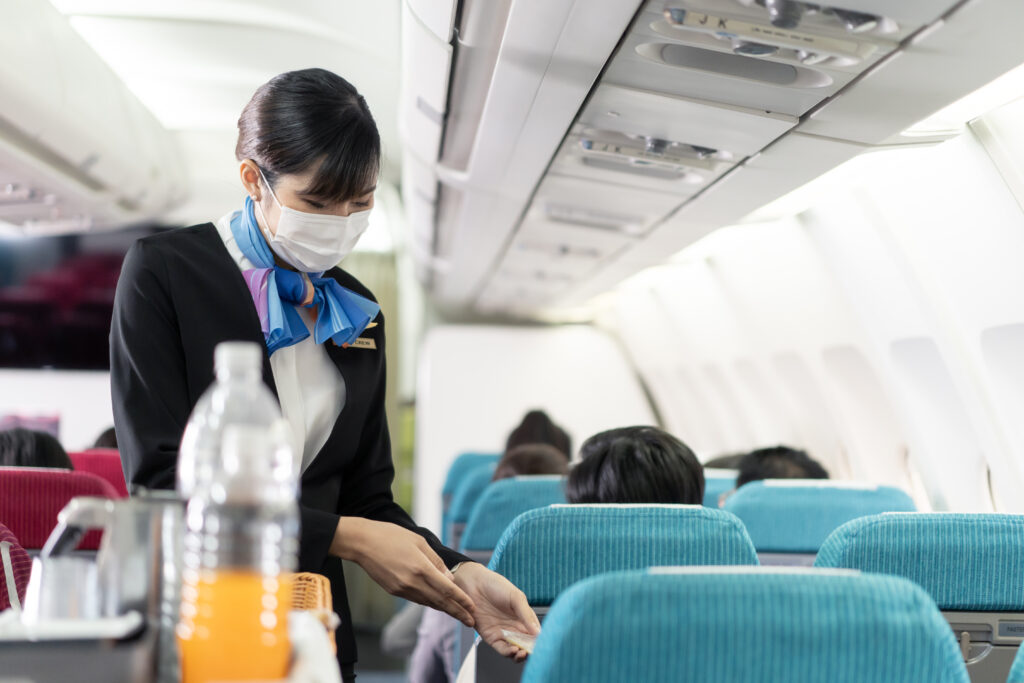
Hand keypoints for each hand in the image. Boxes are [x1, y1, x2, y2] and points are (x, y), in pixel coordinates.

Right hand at [332, 518, 475, 626]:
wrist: (362, 543)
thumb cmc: (391, 536)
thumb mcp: (419, 541)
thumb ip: (436, 561)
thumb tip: (449, 578)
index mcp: (421, 568)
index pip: (447, 589)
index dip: (461, 600)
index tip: (472, 608)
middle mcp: (412, 582)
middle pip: (439, 602)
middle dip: (457, 612)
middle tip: (470, 621)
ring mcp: (402, 589)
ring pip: (428, 603)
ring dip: (444, 610)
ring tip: (457, 615)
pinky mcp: (394, 591)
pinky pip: (416, 599)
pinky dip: (429, 603)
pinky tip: (437, 605)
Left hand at [453, 562, 539, 661]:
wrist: (473, 584)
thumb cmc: (495, 585)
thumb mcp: (515, 597)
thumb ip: (526, 615)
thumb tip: (537, 633)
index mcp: (524, 617)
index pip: (535, 633)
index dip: (539, 640)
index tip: (542, 644)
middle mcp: (515, 627)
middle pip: (526, 644)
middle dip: (530, 650)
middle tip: (531, 651)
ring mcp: (503, 633)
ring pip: (515, 650)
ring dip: (520, 655)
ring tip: (522, 652)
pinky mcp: (491, 637)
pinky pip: (502, 649)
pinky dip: (508, 653)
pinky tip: (513, 650)